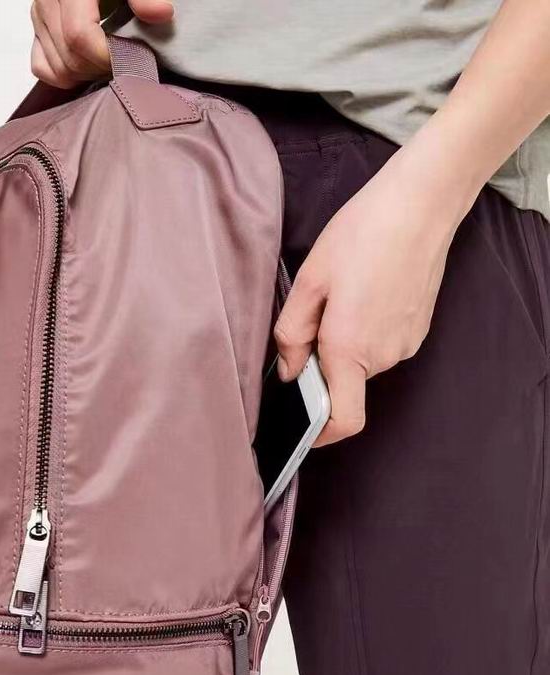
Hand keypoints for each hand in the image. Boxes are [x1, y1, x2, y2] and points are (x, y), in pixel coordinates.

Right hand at [30, 0, 173, 87]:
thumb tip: (161, 13)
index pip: (80, 37)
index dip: (108, 56)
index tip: (132, 57)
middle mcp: (46, 2)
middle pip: (70, 58)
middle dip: (102, 68)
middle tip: (127, 60)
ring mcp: (38, 18)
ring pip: (59, 69)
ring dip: (89, 75)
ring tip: (111, 61)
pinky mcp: (37, 31)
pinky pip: (44, 69)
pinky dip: (67, 76)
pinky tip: (90, 66)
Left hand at [274, 139, 475, 446]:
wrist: (421, 205)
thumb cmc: (363, 234)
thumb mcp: (310, 281)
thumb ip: (292, 334)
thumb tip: (288, 371)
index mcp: (350, 348)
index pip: (342, 421)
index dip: (319, 434)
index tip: (302, 429)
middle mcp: (383, 356)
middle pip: (345, 386)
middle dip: (323, 365)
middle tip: (314, 317)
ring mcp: (405, 344)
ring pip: (362, 363)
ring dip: (344, 344)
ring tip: (342, 296)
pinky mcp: (417, 330)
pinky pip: (381, 345)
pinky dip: (365, 332)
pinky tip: (363, 293)